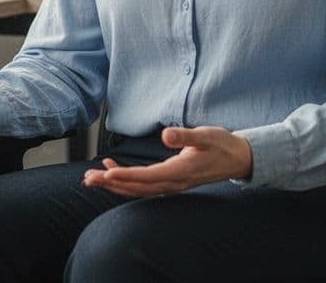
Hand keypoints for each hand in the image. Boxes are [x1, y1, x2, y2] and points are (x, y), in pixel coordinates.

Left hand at [82, 126, 252, 196]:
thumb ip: (186, 136)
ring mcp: (171, 185)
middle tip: (88, 178)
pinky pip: (144, 186)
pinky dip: (126, 181)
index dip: (124, 176)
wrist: (238, 159)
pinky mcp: (170, 182)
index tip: (104, 173)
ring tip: (93, 178)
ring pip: (137, 189)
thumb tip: (166, 135)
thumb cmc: (222, 145)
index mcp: (179, 172)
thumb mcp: (206, 135)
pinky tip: (113, 170)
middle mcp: (173, 183)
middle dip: (111, 184)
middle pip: (136, 188)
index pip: (146, 177)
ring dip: (115, 184)